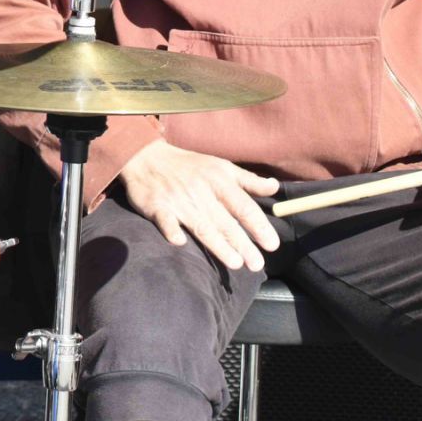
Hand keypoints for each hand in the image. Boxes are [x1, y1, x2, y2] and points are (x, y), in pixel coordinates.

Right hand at [117, 139, 280, 271]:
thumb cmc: (188, 165)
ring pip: (201, 226)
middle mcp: (201, 192)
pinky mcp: (156, 205)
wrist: (146, 156)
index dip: (258, 226)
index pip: (243, 206)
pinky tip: (179, 242)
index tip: (271, 244)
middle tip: (257, 264)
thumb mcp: (221, 166)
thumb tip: (275, 187)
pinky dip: (171, 230)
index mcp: (218, 181)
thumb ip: (248, 180)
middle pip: (225, 221)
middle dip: (242, 243)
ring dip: (217, 244)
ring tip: (235, 263)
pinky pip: (165, 220)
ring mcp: (178, 200)